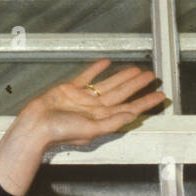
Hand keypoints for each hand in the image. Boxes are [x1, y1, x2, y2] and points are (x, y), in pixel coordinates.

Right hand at [0, 59, 166, 195]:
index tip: (160, 96)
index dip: (146, 102)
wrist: (35, 125)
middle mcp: (96, 109)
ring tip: (136, 70)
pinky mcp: (69, 90)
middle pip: (122, 94)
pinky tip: (106, 63)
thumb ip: (112, 123)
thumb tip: (131, 117)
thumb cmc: (60, 132)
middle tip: (152, 77)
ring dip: (122, 77)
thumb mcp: (90, 129)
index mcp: (102, 119)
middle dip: (137, 86)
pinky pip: (87, 77)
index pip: (130, 109)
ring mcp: (83, 98)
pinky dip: (96, 69)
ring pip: (108, 84)